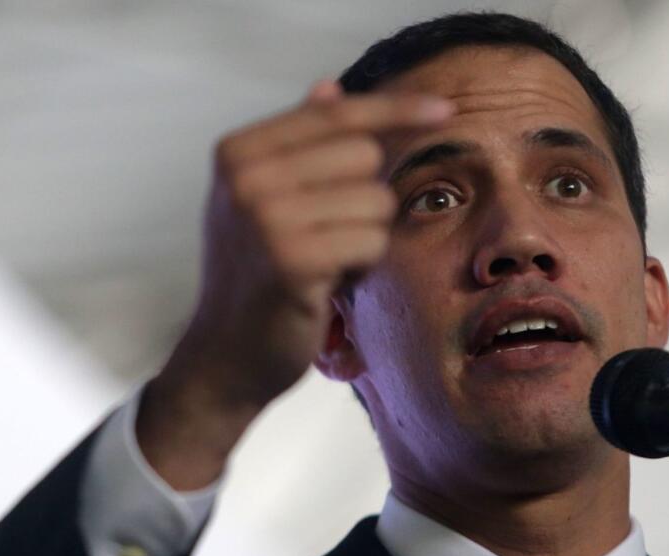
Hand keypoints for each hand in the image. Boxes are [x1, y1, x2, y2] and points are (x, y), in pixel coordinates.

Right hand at [137, 81, 452, 487]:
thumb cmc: (254, 276)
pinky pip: (372, 242)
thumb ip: (297, 143)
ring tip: (324, 263)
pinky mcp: (293, 260)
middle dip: (364, 199)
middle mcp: (245, 175)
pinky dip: (362, 267)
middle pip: (364, 155)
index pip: (337, 114)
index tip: (444, 108)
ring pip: (375, 201)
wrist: (224, 356)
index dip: (396, 109)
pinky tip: (327, 285)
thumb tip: (330, 86)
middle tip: (327, 236)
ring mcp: (265, 216)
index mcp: (238, 151)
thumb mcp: (262, 200)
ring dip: (364, 238)